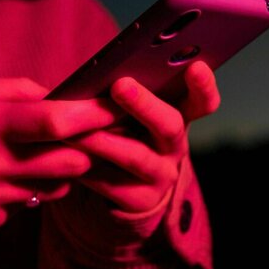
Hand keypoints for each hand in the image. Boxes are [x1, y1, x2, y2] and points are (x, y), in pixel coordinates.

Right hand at [0, 78, 122, 233]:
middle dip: (89, 147)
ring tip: (52, 151)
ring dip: (64, 170)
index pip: (55, 122)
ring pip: (55, 187)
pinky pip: (29, 205)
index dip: (92, 115)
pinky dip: (34, 189)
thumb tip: (58, 94)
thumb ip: (15, 91)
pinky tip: (19, 174)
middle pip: (69, 161)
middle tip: (96, 133)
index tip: (114, 107)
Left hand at [67, 61, 220, 212]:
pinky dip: (86, 168)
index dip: (203, 86)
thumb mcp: (130, 110)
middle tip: (120, 86)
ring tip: (77, 128)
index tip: (195, 67)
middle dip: (145, 105)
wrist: (122, 183)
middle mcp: (175, 146)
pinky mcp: (139, 201)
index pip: (203, 101)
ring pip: (136, 156)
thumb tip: (98, 68)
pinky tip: (64, 153)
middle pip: (170, 125)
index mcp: (179, 114)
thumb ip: (124, 92)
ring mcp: (161, 175)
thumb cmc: (121, 129)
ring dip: (105, 140)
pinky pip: (111, 183)